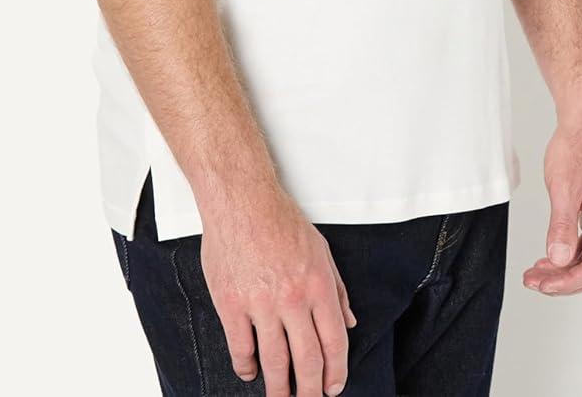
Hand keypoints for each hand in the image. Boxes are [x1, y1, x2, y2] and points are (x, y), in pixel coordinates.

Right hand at [197, 186, 357, 396]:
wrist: (243, 203)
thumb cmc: (283, 223)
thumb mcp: (322, 250)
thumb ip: (337, 288)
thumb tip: (349, 321)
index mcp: (319, 285)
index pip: (334, 340)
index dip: (336, 370)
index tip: (335, 387)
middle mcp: (293, 299)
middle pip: (307, 359)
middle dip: (310, 389)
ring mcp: (261, 304)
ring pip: (274, 361)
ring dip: (279, 388)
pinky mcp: (232, 305)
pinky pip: (241, 348)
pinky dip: (246, 367)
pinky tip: (251, 373)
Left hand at [522, 118, 581, 295]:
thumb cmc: (578, 147)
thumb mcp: (564, 187)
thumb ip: (562, 226)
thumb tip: (559, 260)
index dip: (569, 281)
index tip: (544, 285)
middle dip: (564, 280)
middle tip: (533, 281)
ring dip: (564, 270)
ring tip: (535, 272)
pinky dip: (568, 255)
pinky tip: (548, 257)